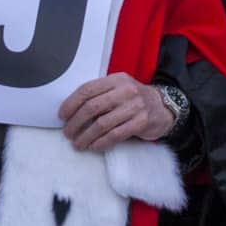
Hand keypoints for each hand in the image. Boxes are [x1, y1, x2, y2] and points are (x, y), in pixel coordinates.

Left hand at [58, 74, 174, 150]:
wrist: (162, 107)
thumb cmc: (134, 100)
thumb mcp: (119, 88)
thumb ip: (100, 93)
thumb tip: (71, 109)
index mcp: (117, 79)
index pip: (88, 89)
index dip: (71, 103)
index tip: (62, 116)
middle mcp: (126, 90)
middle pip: (92, 107)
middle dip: (75, 123)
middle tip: (67, 133)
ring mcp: (135, 106)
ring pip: (102, 124)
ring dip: (85, 136)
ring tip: (78, 144)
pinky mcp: (141, 122)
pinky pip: (115, 135)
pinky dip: (101, 143)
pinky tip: (93, 146)